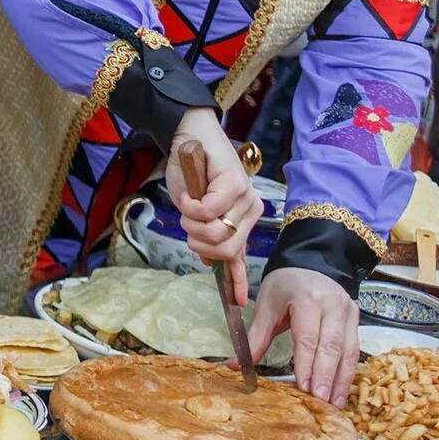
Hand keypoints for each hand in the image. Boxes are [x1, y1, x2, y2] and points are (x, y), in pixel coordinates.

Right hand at [165, 110, 265, 299]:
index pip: (241, 256)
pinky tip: (188, 193)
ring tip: (187, 204)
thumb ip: (205, 233)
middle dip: (196, 241)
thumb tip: (210, 259)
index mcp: (243, 219)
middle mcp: (250, 211)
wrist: (189, 136)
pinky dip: (190, 206)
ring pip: (215, 233)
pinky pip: (208, 211)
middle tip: (187, 222)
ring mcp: (246, 197)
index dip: (237, 281)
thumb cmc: (190, 172)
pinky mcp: (235, 184)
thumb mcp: (194, 209)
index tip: (239, 303)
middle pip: (224, 249)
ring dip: (190, 223)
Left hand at [249, 267, 360, 405]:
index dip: (306, 365)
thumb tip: (235, 365)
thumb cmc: (284, 286)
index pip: (308, 337)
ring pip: (348, 351)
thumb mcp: (266, 307)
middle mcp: (333, 305)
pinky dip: (348, 372)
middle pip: (331, 346)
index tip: (305, 388)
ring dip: (341, 379)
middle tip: (321, 401)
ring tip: (334, 404)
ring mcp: (349, 311)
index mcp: (307, 299)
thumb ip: (255, 338)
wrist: (309, 264)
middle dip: (326, 377)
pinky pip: (354, 349)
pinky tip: (342, 390)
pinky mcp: (356, 318)